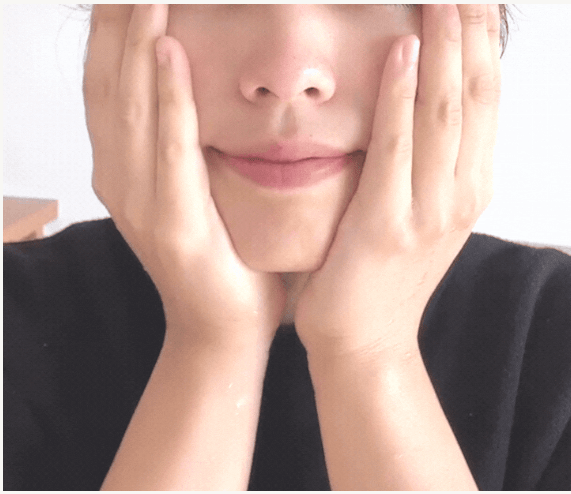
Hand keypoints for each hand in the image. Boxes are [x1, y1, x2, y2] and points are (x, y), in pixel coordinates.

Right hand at [84, 5, 285, 349]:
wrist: (223, 326)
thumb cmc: (219, 255)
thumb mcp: (194, 188)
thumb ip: (186, 141)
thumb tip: (202, 84)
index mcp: (124, 168)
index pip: (109, 81)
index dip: (112, 25)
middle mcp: (119, 180)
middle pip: (109, 82)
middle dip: (116, 18)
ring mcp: (140, 204)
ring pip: (129, 106)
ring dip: (135, 40)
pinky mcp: (174, 225)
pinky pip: (170, 150)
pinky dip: (168, 100)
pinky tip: (170, 52)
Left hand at [294, 5, 500, 358]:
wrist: (363, 341)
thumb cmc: (380, 276)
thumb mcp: (415, 216)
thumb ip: (421, 167)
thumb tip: (408, 110)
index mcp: (467, 189)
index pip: (483, 101)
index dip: (482, 44)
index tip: (474, 1)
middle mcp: (460, 196)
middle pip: (474, 96)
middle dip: (471, 31)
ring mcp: (430, 212)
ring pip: (445, 112)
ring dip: (445, 46)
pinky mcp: (388, 225)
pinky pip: (398, 147)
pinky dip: (402, 96)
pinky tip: (402, 50)